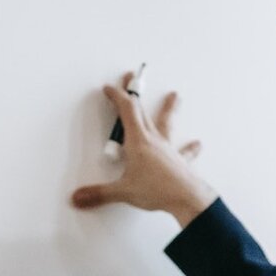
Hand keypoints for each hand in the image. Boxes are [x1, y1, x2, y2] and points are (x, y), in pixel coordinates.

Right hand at [70, 75, 217, 226]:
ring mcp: (169, 149)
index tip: (109, 88)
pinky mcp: (180, 161)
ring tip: (175, 96)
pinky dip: (189, 147)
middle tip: (131, 77)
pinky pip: (184, 151)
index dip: (117, 96)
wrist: (188, 198)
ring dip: (169, 109)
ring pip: (167, 123)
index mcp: (138, 141)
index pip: (126, 110)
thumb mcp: (123, 191)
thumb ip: (99, 194)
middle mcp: (154, 140)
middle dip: (134, 93)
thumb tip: (78, 197)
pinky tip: (197, 144)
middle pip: (142, 110)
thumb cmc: (159, 189)